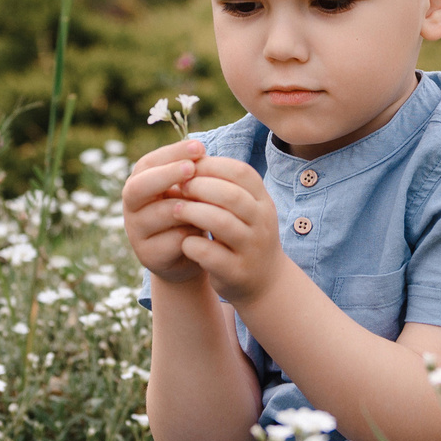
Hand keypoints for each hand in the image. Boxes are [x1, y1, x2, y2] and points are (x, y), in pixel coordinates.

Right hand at [123, 139, 212, 286]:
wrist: (189, 254)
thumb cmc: (189, 212)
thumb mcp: (188, 190)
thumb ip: (190, 172)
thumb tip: (199, 150)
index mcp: (139, 183)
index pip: (148, 163)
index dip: (172, 153)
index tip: (199, 147)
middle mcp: (131, 206)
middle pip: (139, 187)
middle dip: (167, 175)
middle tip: (192, 168)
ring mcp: (136, 232)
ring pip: (161, 213)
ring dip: (188, 206)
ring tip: (212, 203)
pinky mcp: (148, 255)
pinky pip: (174, 240)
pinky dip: (193, 233)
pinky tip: (208, 231)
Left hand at [168, 156, 288, 305]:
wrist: (265, 281)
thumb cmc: (244, 235)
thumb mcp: (243, 207)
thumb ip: (222, 185)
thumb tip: (188, 159)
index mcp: (263, 200)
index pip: (240, 172)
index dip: (211, 166)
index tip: (187, 166)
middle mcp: (263, 222)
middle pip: (231, 195)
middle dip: (199, 187)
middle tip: (178, 187)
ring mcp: (252, 248)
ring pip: (222, 222)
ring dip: (193, 212)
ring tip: (175, 210)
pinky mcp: (237, 272)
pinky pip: (211, 254)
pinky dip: (193, 244)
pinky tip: (184, 241)